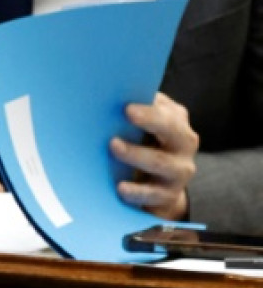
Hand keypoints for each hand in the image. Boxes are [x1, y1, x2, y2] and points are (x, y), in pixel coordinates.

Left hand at [112, 92, 197, 220]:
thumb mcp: (141, 125)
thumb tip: (103, 92)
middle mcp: (184, 144)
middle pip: (171, 130)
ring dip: (137, 154)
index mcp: (175, 120)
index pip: (166, 109)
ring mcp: (179, 171)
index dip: (149, 107)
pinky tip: (120, 188)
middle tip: (126, 113)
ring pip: (160, 162)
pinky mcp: (168, 195)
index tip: (128, 105)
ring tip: (114, 146)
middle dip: (150, 120)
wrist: (159, 186)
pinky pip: (153, 193)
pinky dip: (137, 191)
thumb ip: (130, 109)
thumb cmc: (143, 142)